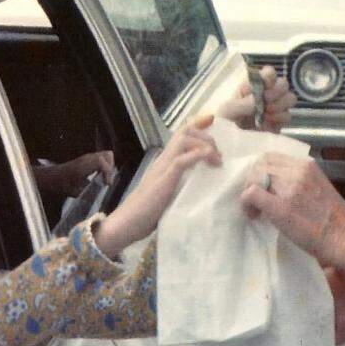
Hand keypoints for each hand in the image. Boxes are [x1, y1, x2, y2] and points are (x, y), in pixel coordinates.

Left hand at [32, 150, 115, 196]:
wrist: (53, 177)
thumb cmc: (63, 185)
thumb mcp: (75, 192)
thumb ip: (88, 192)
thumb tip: (100, 195)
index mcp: (82, 166)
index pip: (101, 161)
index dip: (108, 172)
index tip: (107, 184)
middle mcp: (87, 158)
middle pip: (107, 156)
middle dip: (110, 168)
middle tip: (107, 180)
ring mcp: (88, 156)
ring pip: (106, 155)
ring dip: (109, 165)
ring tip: (105, 177)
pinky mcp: (89, 158)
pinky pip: (103, 157)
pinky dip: (106, 165)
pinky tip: (101, 175)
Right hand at [94, 116, 220, 256]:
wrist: (125, 225)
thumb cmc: (145, 214)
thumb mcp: (168, 194)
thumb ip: (180, 185)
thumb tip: (199, 187)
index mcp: (164, 163)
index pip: (181, 136)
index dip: (198, 125)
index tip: (213, 120)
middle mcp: (163, 161)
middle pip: (184, 132)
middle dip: (206, 136)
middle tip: (218, 154)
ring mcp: (162, 168)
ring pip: (183, 141)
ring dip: (204, 145)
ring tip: (216, 160)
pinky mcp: (163, 180)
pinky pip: (180, 161)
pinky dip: (196, 155)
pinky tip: (207, 157)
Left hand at [217, 65, 296, 132]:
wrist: (231, 146)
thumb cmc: (225, 123)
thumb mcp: (227, 111)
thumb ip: (241, 104)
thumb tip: (257, 99)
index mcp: (253, 86)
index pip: (268, 73)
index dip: (270, 76)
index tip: (266, 85)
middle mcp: (266, 94)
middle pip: (283, 83)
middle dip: (277, 92)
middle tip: (266, 102)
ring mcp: (274, 108)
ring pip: (290, 98)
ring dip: (280, 105)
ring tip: (266, 114)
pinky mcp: (279, 122)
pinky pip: (288, 115)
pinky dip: (280, 118)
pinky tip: (268, 123)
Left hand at [239, 153, 344, 266]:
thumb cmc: (334, 219)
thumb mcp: (316, 187)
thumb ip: (297, 180)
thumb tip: (272, 184)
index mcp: (307, 165)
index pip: (272, 156)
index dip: (261, 170)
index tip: (262, 187)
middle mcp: (298, 171)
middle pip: (260, 163)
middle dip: (253, 179)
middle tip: (255, 198)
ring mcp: (289, 187)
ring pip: (254, 175)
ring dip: (249, 191)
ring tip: (256, 209)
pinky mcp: (281, 206)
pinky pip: (251, 193)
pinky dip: (247, 203)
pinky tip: (254, 215)